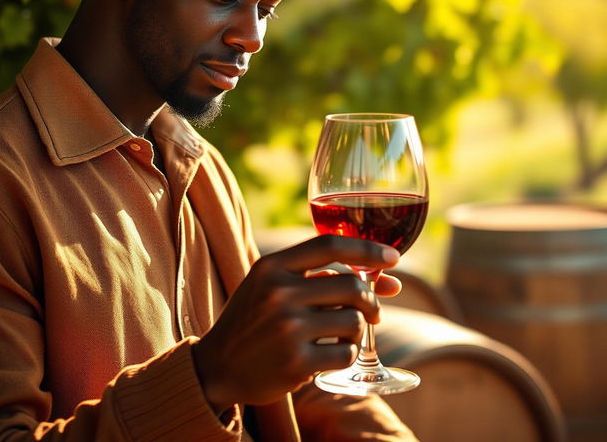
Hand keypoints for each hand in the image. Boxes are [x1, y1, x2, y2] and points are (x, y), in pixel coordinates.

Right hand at [191, 234, 399, 413]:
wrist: (218, 366)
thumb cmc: (255, 319)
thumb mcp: (273, 285)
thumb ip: (320, 276)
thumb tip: (390, 280)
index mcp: (272, 266)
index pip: (329, 245)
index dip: (367, 248)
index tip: (393, 258)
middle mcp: (278, 292)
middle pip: (352, 285)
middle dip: (371, 300)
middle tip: (373, 312)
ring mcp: (286, 328)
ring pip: (354, 321)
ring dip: (357, 330)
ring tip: (341, 335)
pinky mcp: (295, 363)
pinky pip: (347, 353)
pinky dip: (348, 354)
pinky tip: (330, 355)